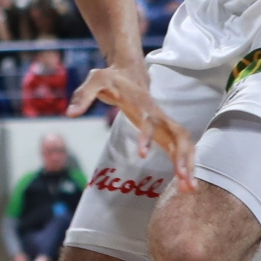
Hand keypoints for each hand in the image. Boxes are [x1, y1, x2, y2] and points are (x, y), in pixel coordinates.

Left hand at [68, 64, 196, 191]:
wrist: (131, 71)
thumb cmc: (112, 77)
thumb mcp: (95, 80)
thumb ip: (83, 95)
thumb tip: (70, 113)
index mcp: (143, 104)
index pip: (149, 121)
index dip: (147, 136)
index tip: (143, 154)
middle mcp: (158, 115)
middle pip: (179, 135)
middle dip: (183, 156)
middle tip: (183, 178)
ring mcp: (164, 123)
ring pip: (184, 143)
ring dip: (189, 164)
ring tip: (190, 189)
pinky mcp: (164, 131)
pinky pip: (180, 148)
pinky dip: (185, 165)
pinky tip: (185, 184)